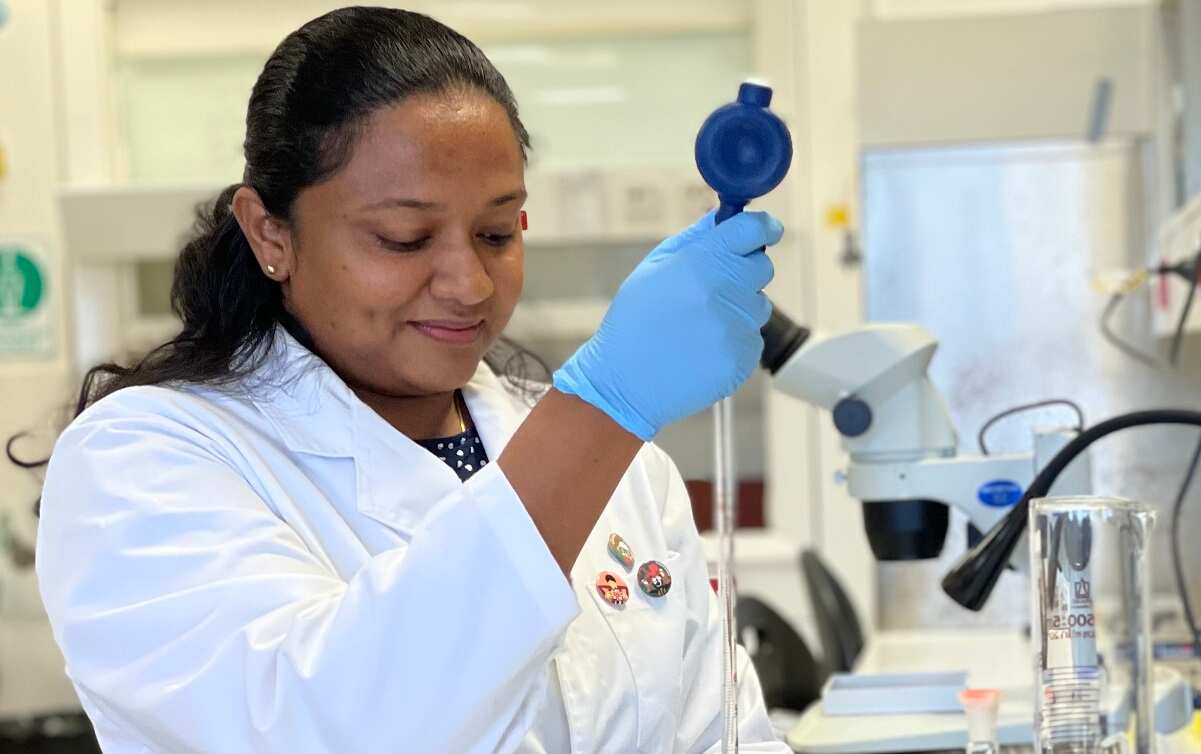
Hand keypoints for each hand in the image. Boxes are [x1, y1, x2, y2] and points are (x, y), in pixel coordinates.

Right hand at [552, 211, 782, 439]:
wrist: (624, 381)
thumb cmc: (634, 322)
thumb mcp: (652, 269)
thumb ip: (694, 239)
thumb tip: (724, 217)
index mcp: (701, 262)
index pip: (752, 230)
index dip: (764, 227)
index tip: (768, 230)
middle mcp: (724, 291)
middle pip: (762, 267)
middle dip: (744, 270)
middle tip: (714, 286)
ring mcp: (736, 326)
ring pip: (758, 305)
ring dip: (739, 308)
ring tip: (700, 325)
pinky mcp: (743, 357)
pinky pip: (752, 338)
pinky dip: (734, 340)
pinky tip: (703, 348)